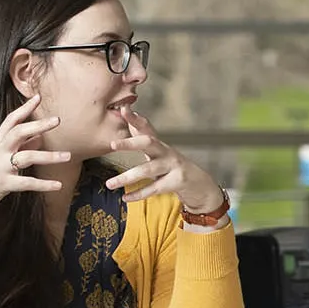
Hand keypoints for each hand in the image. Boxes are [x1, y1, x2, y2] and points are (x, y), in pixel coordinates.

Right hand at [0, 93, 69, 219]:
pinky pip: (26, 183)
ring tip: (68, 156)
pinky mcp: (2, 184)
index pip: (11, 121)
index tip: (38, 96)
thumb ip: (20, 147)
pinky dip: (43, 184)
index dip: (24, 109)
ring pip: (26, 157)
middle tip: (57, 119)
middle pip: (18, 132)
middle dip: (37, 125)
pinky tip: (58, 185)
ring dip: (49, 156)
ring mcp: (0, 167)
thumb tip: (40, 137)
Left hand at [106, 108, 226, 215]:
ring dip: (127, 177)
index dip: (134, 118)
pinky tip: (125, 198)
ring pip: (147, 170)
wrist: (199, 183)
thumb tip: (124, 112)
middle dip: (130, 143)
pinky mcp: (176, 182)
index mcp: (159, 143)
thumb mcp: (157, 150)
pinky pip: (154, 189)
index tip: (123, 109)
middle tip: (113, 144)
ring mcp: (173, 166)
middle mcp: (166, 151)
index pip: (146, 126)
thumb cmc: (171, 165)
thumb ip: (140, 134)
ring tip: (109, 184)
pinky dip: (138, 194)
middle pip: (149, 142)